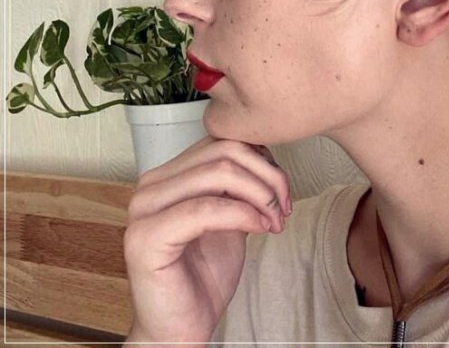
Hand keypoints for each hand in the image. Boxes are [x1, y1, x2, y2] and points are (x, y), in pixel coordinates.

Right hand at [123, 136, 291, 343]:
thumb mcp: (230, 216)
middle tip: (284, 206)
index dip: (260, 158)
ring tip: (275, 220)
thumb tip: (265, 154)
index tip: (281, 189)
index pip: (221, 141)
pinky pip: (206, 209)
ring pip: (218, 174)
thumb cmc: (203, 275)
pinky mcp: (145, 238)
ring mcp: (143, 210)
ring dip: (259, 195)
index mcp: (167, 176)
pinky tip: (260, 228)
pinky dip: (243, 214)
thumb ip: (238, 184)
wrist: (180, 329)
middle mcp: (150, 186)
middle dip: (266, 176)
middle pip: (223, 152)